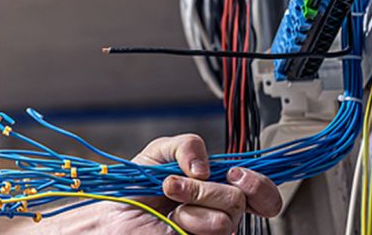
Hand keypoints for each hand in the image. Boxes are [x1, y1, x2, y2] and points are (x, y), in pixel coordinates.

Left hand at [53, 134, 282, 234]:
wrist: (112, 214)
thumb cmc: (133, 187)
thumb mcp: (160, 152)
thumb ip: (187, 144)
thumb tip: (206, 165)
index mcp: (216, 186)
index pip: (259, 192)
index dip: (259, 184)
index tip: (237, 175)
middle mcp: (219, 210)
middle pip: (246, 196)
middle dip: (208, 186)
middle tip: (180, 185)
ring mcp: (213, 230)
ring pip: (231, 211)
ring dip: (195, 198)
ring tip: (171, 200)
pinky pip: (217, 227)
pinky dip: (193, 218)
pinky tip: (176, 219)